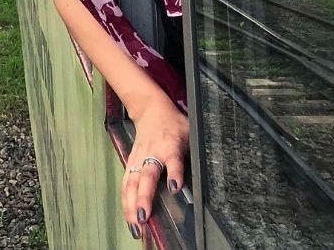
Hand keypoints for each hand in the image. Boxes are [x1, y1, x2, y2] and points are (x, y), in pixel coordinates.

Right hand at [121, 95, 187, 238]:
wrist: (151, 109)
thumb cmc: (173, 124)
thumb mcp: (190, 132)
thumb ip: (194, 152)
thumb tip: (207, 170)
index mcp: (170, 145)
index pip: (173, 160)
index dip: (174, 173)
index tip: (175, 187)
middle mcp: (152, 153)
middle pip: (147, 176)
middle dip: (143, 197)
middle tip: (143, 217)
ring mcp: (139, 158)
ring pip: (132, 182)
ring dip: (131, 204)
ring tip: (135, 225)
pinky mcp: (131, 162)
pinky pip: (126, 183)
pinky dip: (126, 200)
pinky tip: (128, 216)